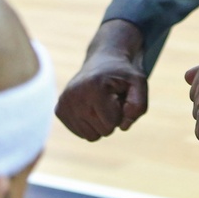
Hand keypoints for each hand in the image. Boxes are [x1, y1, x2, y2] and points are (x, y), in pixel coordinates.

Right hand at [55, 20, 147, 140]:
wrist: (103, 61)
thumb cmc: (122, 74)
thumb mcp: (139, 83)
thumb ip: (139, 105)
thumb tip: (124, 126)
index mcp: (93, 86)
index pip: (113, 123)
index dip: (121, 112)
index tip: (117, 95)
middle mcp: (74, 94)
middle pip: (102, 132)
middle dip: (111, 119)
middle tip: (110, 98)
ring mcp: (64, 102)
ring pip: (90, 136)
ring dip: (100, 123)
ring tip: (100, 102)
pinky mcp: (59, 110)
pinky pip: (80, 133)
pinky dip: (89, 124)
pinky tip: (91, 106)